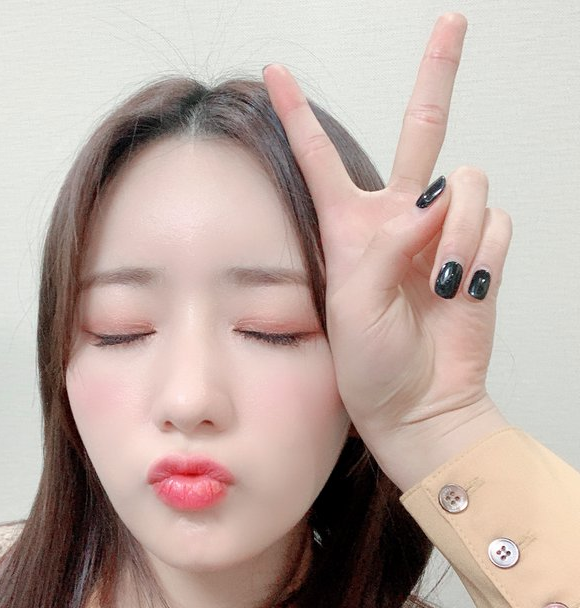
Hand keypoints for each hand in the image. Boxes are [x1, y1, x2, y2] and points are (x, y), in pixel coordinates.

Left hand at [262, 13, 511, 491]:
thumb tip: (434, 202)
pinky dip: (483, 251)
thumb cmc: (370, 365)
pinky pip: (496, 222)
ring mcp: (441, 233)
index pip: (320, 158)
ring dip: (459, 228)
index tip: (275, 70)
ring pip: (467, 180)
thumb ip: (385, 246)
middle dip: (437, 75)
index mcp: (349, 227)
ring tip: (443, 278)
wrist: (418, 404)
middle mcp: (397, 219)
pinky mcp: (480, 251)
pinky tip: (464, 285)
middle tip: (452, 22)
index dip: (298, 115)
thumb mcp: (353, 305)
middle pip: (420, 130)